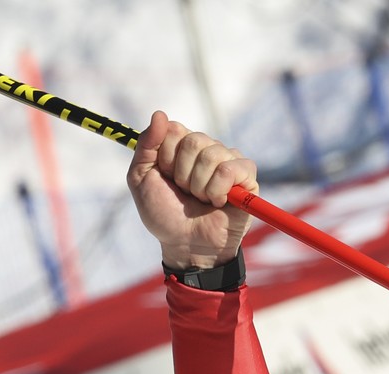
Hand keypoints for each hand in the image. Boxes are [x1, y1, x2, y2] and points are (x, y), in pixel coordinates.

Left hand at [126, 111, 257, 269]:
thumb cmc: (164, 214)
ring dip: (199, 186)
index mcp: (181, 147)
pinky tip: (218, 202)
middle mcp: (206, 149)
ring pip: (212, 154)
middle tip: (184, 192)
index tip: (164, 176)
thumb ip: (145, 147)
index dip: (165, 157)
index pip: (174, 129)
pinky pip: (230, 170)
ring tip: (200, 200)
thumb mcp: (141, 180)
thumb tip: (160, 113)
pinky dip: (217, 191)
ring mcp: (228, 160)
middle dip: (181, 174)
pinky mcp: (247, 176)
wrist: (184, 244)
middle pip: (193, 140)